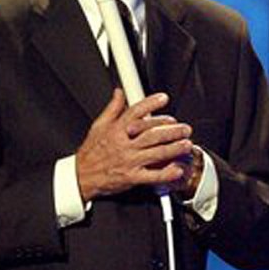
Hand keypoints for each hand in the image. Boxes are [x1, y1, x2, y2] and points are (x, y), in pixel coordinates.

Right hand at [75, 89, 193, 201]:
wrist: (81, 177)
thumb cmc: (90, 151)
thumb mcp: (98, 125)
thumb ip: (112, 108)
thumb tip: (119, 92)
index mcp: (117, 130)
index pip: (136, 112)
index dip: (151, 103)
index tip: (164, 98)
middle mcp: (125, 144)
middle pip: (152, 134)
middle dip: (171, 130)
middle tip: (184, 127)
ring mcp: (129, 161)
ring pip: (155, 153)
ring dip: (173, 148)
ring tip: (187, 144)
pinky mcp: (131, 177)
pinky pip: (151, 176)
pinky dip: (166, 173)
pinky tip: (177, 169)